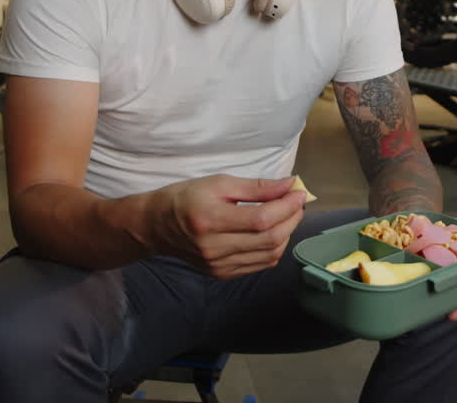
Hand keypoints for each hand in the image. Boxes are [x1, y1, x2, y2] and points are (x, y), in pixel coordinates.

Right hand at [150, 174, 306, 279]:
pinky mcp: (222, 274)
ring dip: (286, 234)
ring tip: (287, 215)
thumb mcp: (219, 183)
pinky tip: (273, 232)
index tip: (299, 192)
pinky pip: (260, 264)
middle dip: (292, 219)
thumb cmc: (187, 197)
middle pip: (269, 239)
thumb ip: (256, 187)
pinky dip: (274, 248)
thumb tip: (289, 185)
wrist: (157, 226)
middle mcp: (214, 247)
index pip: (262, 219)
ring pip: (269, 255)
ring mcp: (218, 265)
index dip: (287, 206)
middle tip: (297, 203)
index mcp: (210, 219)